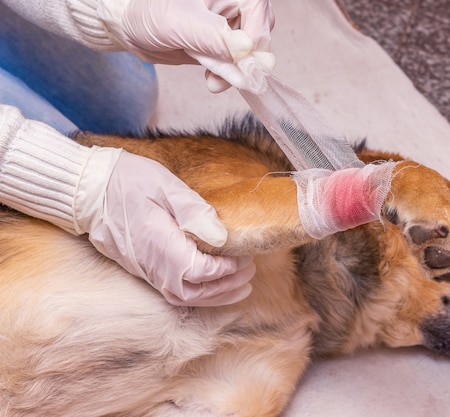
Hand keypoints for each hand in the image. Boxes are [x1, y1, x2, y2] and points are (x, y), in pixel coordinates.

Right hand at [75, 148, 255, 306]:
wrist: (89, 189)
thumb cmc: (128, 181)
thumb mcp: (166, 187)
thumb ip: (195, 212)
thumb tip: (222, 237)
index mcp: (160, 244)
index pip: (199, 272)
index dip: (226, 268)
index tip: (243, 255)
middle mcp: (152, 264)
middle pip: (194, 292)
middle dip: (227, 287)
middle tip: (250, 272)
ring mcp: (146, 270)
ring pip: (183, 297)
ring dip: (215, 295)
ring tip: (241, 286)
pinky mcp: (143, 268)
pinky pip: (173, 291)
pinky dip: (198, 293)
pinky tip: (213, 285)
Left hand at [100, 0, 274, 91]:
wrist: (128, 25)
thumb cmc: (147, 11)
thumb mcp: (178, 22)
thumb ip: (213, 36)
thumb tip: (245, 50)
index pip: (259, 10)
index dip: (256, 38)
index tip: (245, 62)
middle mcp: (233, 4)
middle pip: (260, 32)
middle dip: (247, 60)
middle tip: (226, 77)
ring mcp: (229, 25)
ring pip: (251, 52)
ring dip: (238, 72)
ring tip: (213, 82)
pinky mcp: (222, 44)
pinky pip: (237, 63)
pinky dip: (229, 76)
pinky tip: (212, 80)